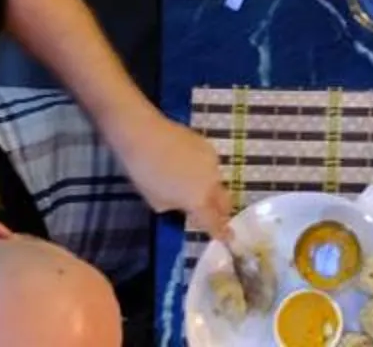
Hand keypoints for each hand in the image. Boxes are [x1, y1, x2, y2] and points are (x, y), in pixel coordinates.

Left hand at [111, 111, 233, 235]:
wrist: (144, 135)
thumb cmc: (145, 173)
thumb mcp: (157, 201)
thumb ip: (176, 207)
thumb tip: (183, 203)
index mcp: (199, 201)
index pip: (215, 222)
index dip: (221, 232)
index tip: (228, 238)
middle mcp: (211, 182)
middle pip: (224, 202)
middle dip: (221, 211)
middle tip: (212, 215)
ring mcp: (212, 161)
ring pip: (217, 181)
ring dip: (210, 188)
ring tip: (190, 185)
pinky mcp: (207, 145)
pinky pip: (210, 165)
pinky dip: (203, 170)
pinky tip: (186, 165)